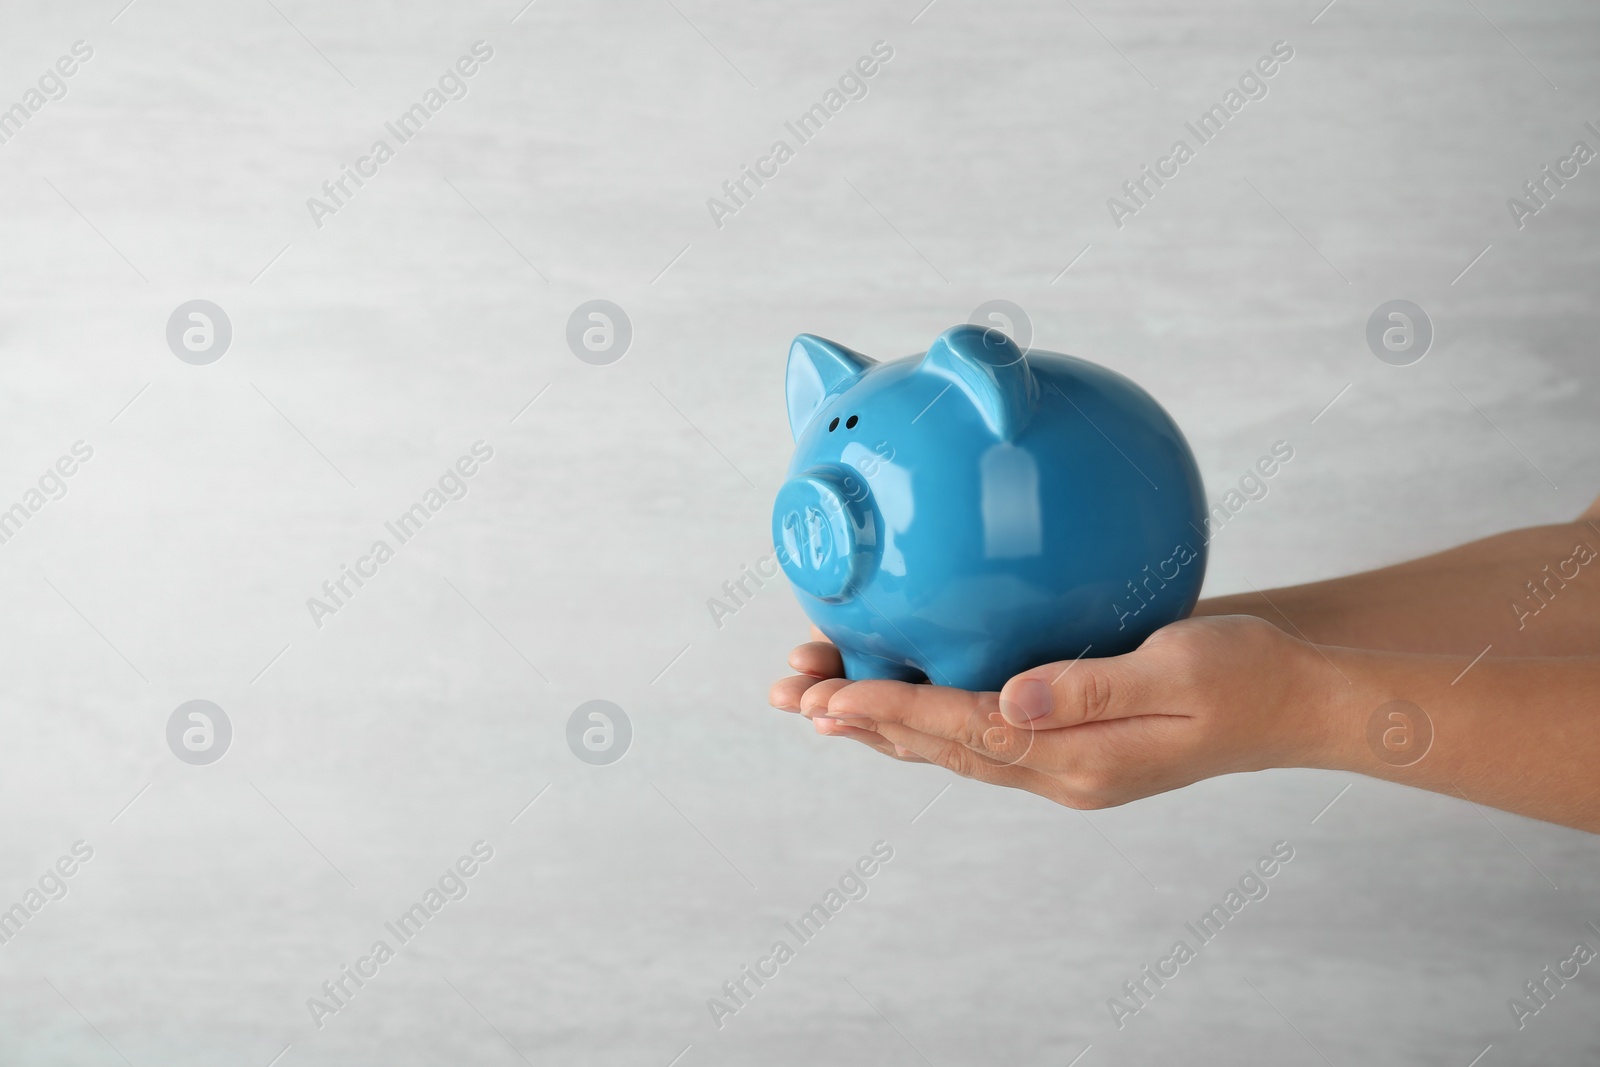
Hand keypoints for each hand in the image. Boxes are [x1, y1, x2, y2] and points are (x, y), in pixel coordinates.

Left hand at [768, 616, 1329, 808]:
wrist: (1294, 700)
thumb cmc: (1251, 675)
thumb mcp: (1184, 669)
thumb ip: (1093, 685)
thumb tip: (1012, 698)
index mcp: (1080, 760)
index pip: (965, 731)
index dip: (891, 710)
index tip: (826, 696)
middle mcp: (1059, 770)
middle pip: (939, 746)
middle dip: (859, 719)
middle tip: (788, 693)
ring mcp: (1060, 761)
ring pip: (948, 742)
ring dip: (879, 718)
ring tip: (813, 694)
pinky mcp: (1063, 736)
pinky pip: (976, 728)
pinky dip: (923, 708)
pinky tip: (892, 687)